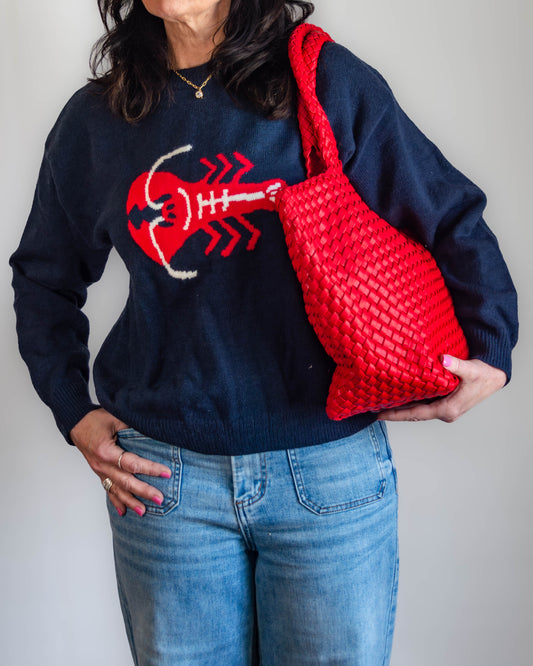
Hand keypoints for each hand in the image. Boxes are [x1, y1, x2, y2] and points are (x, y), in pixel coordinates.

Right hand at [70, 408, 171, 516]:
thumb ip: (132, 427)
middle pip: (125, 482)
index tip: (166, 473)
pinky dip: (116, 501)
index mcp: (106, 451)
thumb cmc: (96, 419)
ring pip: (116, 490)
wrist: (76, 423)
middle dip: (143, 491)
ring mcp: (99, 471)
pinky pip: (108, 489)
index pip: (132, 464)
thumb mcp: (115, 418)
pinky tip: (123, 511)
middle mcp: (102, 465)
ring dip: (130, 502)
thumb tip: (154, 431)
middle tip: (159, 499)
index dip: (150, 469)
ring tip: (144, 512)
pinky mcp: (99, 473)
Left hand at [377, 356, 506, 422]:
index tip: (380, 415)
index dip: (397, 415)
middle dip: (395, 413)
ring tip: (382, 404)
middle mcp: (445, 412)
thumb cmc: (483, 374)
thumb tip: (444, 360)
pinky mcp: (445, 403)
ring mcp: (444, 409)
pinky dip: (410, 403)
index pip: (417, 414)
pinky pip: (423, 405)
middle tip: (374, 410)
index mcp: (448, 409)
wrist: (494, 376)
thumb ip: (457, 365)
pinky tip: (399, 397)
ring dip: (402, 409)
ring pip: (418, 411)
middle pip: (414, 415)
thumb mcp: (471, 369)